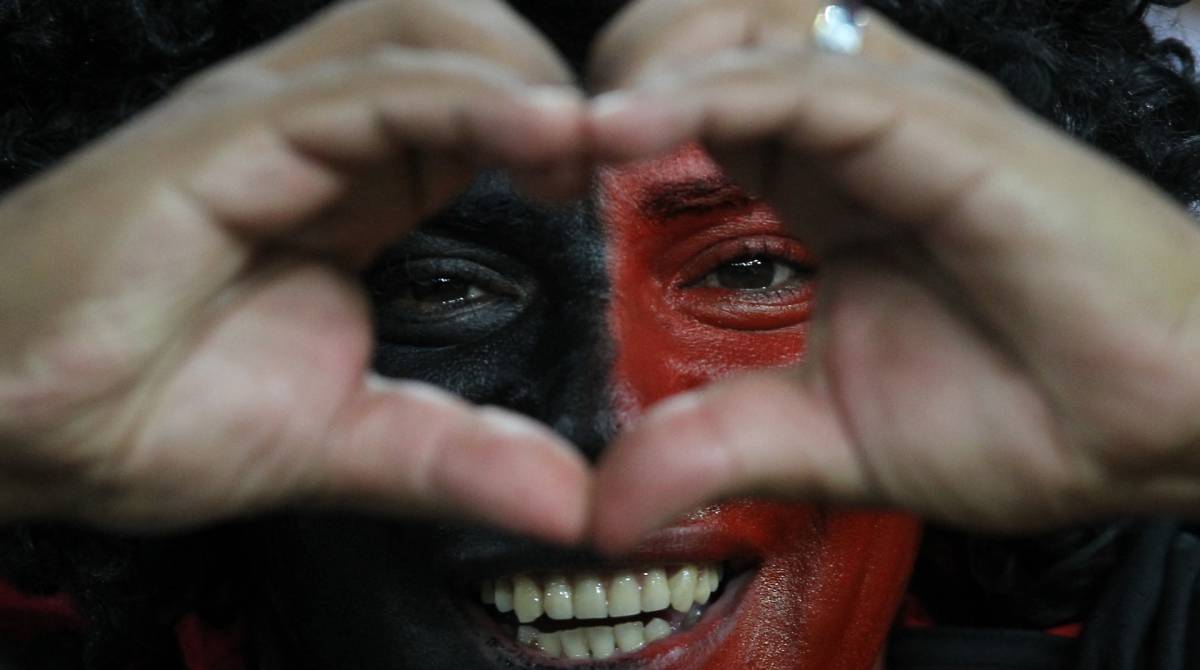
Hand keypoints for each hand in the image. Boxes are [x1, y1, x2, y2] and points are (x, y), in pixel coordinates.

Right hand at [0, 0, 589, 541]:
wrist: (5, 418)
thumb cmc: (143, 409)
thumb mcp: (339, 441)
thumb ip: (453, 458)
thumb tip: (565, 501)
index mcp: (350, 181)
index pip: (473, 99)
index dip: (554, 123)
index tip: (610, 188)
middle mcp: (313, 132)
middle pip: (454, 29)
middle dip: (547, 76)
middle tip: (604, 160)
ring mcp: (265, 121)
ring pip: (416, 28)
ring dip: (518, 75)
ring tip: (581, 148)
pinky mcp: (222, 136)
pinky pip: (360, 87)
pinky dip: (461, 101)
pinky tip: (533, 137)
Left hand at [587, 0, 1199, 549]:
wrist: (1154, 430)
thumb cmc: (1024, 409)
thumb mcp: (822, 434)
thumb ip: (713, 445)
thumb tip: (610, 501)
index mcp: (825, 175)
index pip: (701, 90)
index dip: (616, 113)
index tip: (546, 171)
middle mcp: (861, 126)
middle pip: (719, 21)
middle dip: (627, 60)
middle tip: (557, 140)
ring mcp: (909, 118)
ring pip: (759, 20)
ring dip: (656, 61)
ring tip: (582, 132)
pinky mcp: (953, 134)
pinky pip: (817, 83)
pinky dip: (714, 96)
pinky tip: (631, 132)